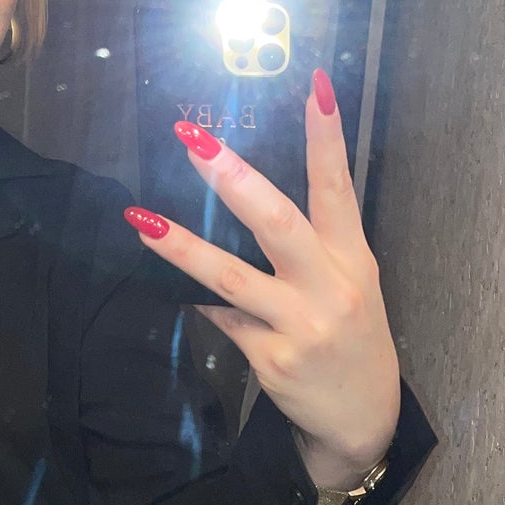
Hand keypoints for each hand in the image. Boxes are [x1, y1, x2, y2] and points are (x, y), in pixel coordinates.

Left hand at [122, 68, 400, 488]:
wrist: (364, 418)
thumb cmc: (351, 337)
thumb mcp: (350, 283)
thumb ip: (312, 244)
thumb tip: (248, 195)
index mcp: (352, 257)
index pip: (339, 186)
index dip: (328, 136)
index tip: (317, 86)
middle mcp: (330, 287)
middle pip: (278, 223)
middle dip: (233, 178)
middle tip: (192, 140)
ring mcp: (300, 325)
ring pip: (232, 277)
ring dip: (182, 246)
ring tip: (140, 219)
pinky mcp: (271, 360)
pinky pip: (221, 318)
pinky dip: (195, 300)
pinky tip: (166, 285)